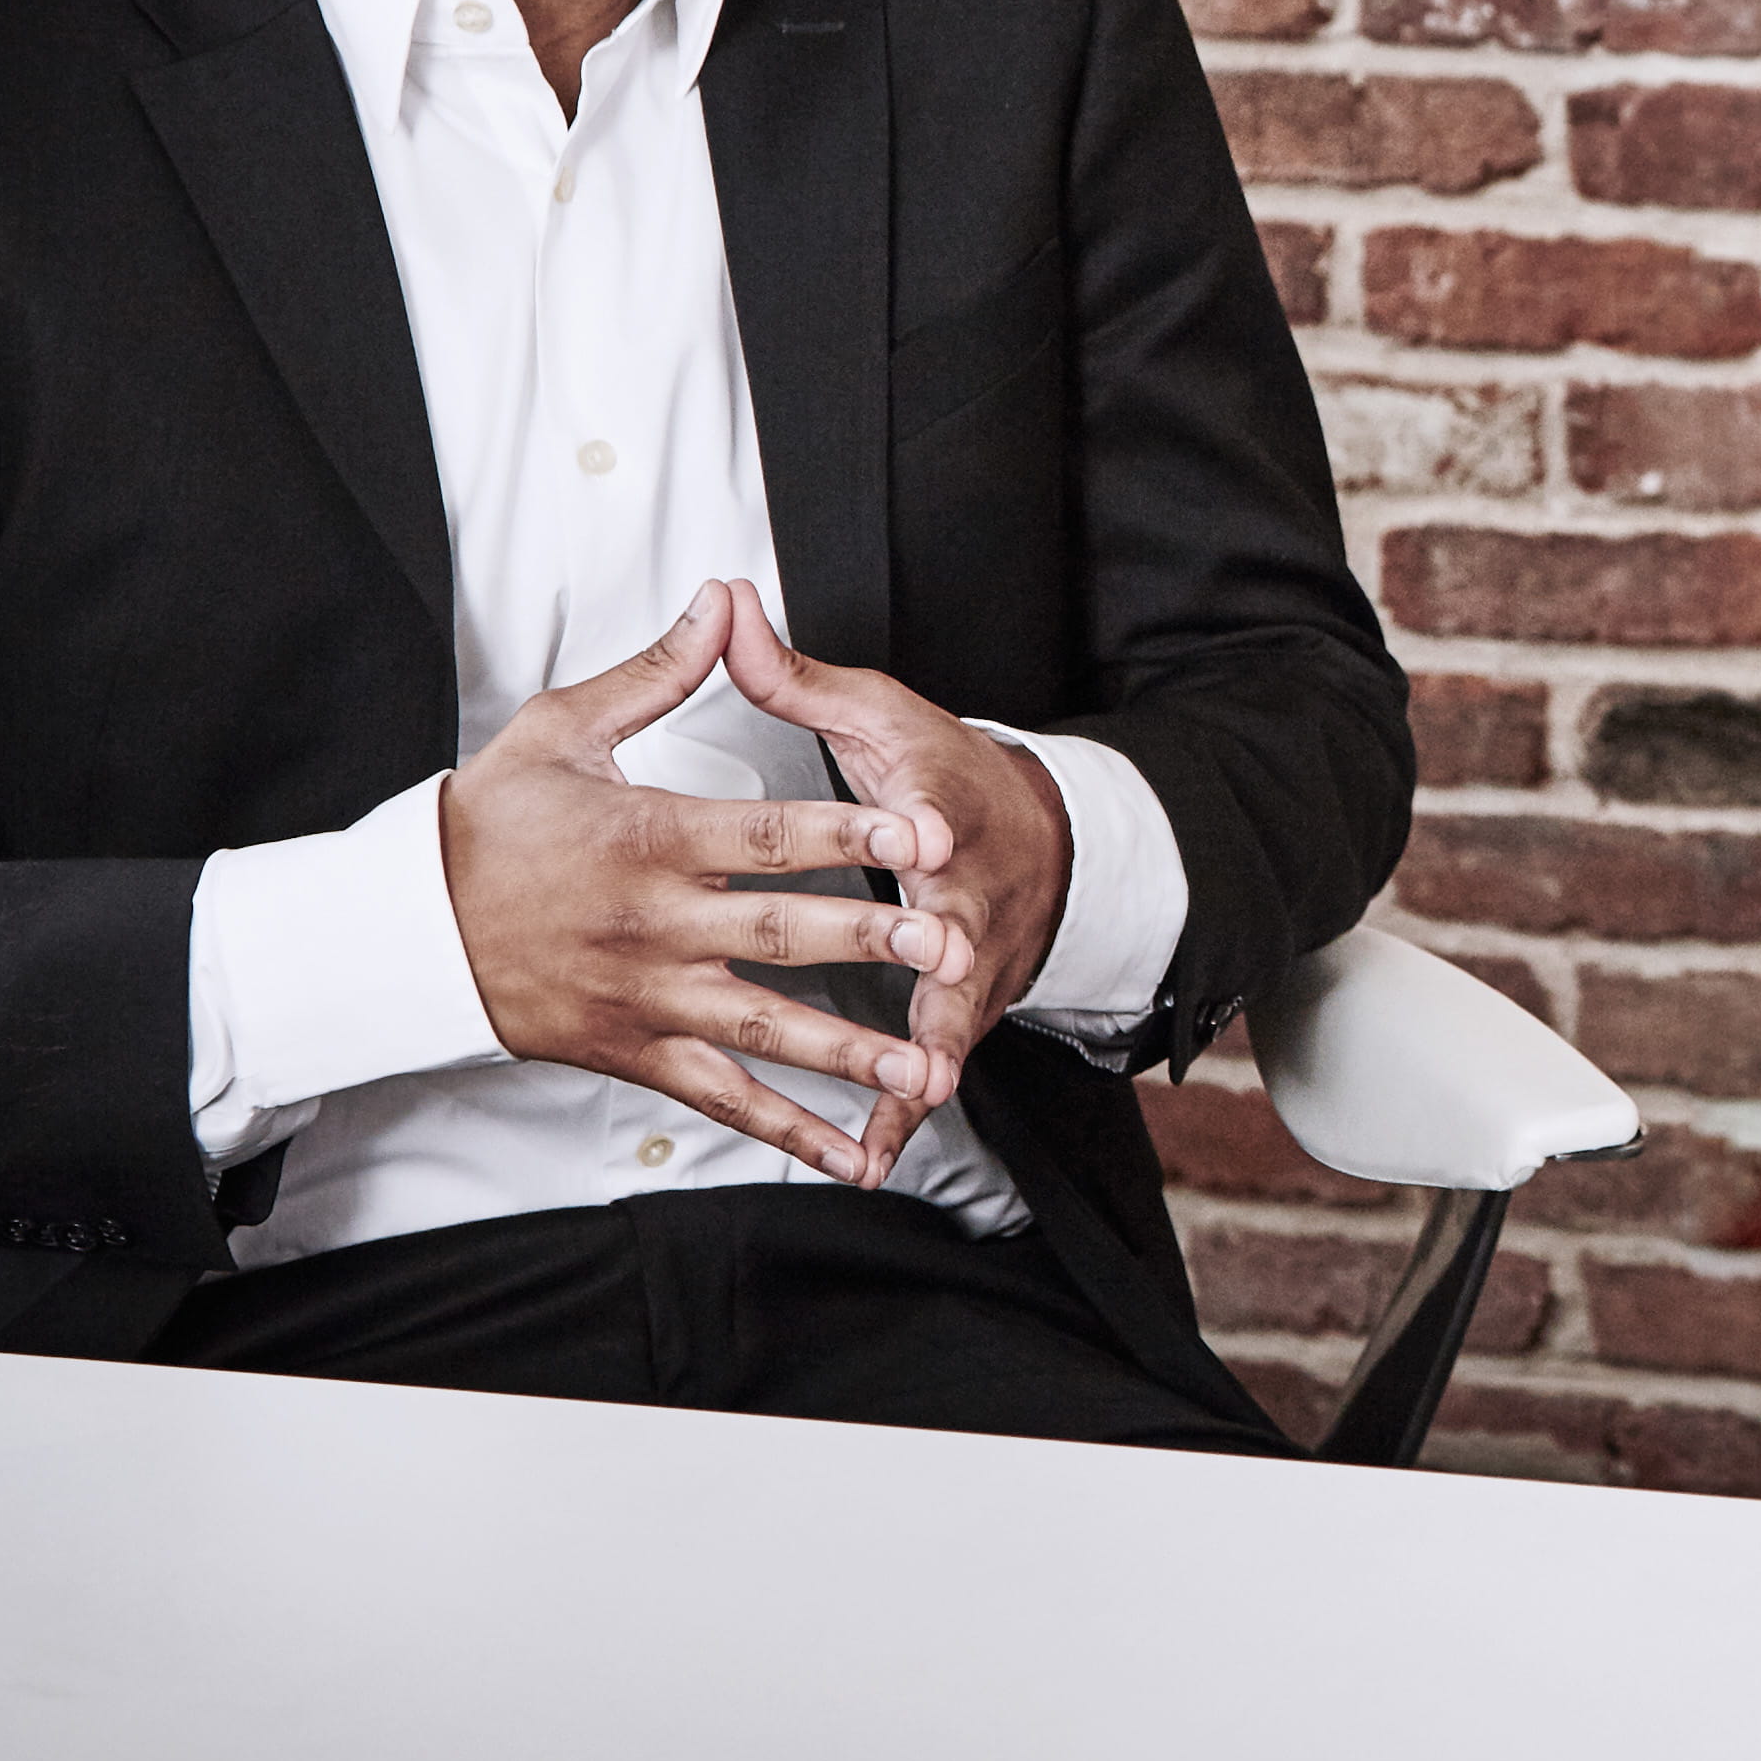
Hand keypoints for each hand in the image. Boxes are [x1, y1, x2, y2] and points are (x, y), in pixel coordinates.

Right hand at [437, 580, 980, 1185]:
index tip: (921, 829)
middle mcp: (654, 925)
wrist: (405, 928)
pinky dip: (788, 1130)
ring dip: (846, 1049)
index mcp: (647, 838)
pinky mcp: (635, 1053)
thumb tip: (724, 602)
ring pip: (762, 1028)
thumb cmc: (485, 821)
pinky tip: (851, 1151)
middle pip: (780, 931)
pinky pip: (722, 1098)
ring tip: (922, 1062)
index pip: (766, 834)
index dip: (850, 831)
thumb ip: (658, 671)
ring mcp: (648, 998)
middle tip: (949, 942)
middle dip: (871, 938)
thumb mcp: (561, 727)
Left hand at [718, 578, 1076, 1117]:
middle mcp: (967, 890)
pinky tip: (872, 1156)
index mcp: (940, 809)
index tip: (931, 836)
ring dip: (932, 1056)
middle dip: (948, 959)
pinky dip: (905, 1109)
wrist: (1034, 837)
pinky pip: (932, 1061)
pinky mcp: (961, 1007)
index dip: (936, 825)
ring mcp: (972, 958)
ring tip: (912, 1099)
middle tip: (935, 980)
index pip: (943, 813)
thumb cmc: (941, 773)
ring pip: (952, 1012)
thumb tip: (726, 605)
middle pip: (959, 927)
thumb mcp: (879, 712)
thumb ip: (793, 675)